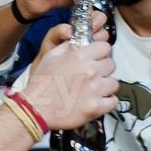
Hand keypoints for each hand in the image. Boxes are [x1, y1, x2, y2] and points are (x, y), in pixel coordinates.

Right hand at [23, 13, 117, 129]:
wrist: (35, 109)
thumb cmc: (41, 84)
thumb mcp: (51, 56)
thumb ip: (68, 46)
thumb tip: (79, 41)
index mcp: (79, 56)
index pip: (105, 47)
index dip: (100, 52)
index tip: (96, 58)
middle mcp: (90, 71)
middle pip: (111, 64)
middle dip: (103, 69)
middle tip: (94, 75)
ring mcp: (94, 90)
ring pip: (114, 83)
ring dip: (106, 85)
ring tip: (95, 89)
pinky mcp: (95, 107)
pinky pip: (113, 101)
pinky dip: (107, 102)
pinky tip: (98, 100)